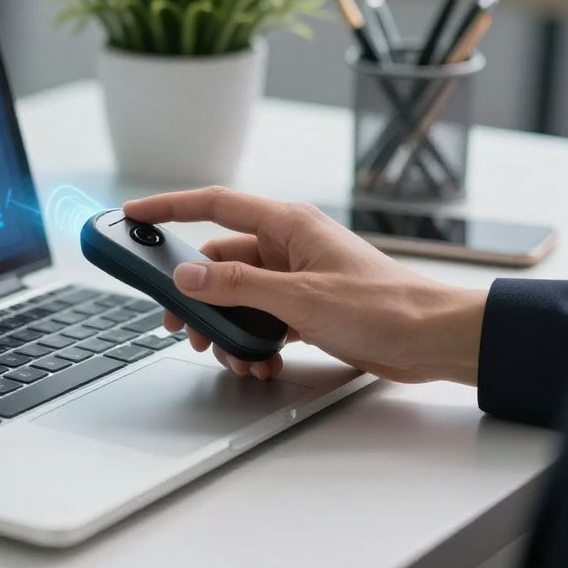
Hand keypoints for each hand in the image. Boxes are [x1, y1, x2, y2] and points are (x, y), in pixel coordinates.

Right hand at [123, 188, 486, 385]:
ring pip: (237, 294)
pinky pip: (260, 316)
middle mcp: (286, 244)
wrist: (434, 340)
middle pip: (218, 260)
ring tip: (228, 355)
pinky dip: (252, 339)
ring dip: (226, 326)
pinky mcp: (304, 304)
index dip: (168, 207)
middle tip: (177, 324)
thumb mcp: (300, 297)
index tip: (133, 214)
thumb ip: (238, 284)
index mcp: (286, 224)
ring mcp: (295, 275)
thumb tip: (187, 276)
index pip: (212, 204)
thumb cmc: (384, 306)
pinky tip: (260, 363)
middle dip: (196, 296)